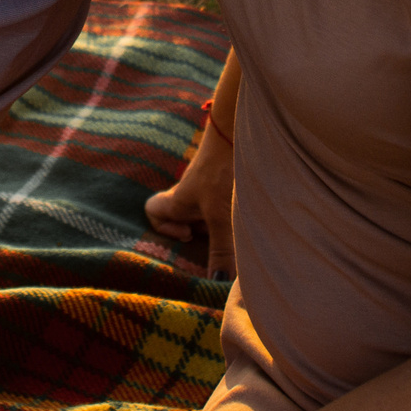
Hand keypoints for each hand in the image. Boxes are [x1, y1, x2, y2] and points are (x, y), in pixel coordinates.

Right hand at [145, 118, 236, 278]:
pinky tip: (256, 217)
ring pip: (211, 210)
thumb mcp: (224, 217)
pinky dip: (240, 213)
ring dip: (225, 224)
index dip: (162, 227)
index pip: (153, 211)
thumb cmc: (227, 169)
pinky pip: (230, 201)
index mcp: (181, 199)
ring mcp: (214, 185)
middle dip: (202, 234)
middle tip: (220, 240)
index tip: (187, 234)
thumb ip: (222, 252)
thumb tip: (216, 284)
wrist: (250, 126)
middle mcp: (194, 193)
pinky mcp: (235, 178)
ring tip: (243, 229)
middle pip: (186, 216)